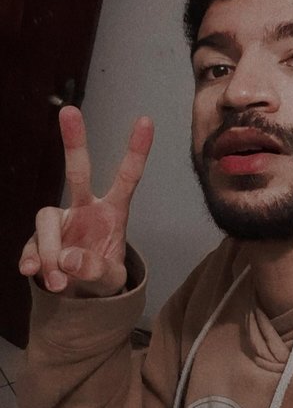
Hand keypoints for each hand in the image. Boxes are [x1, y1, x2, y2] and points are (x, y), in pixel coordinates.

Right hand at [19, 106, 153, 296]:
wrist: (78, 297)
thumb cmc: (101, 278)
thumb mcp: (110, 280)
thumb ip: (96, 270)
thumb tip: (68, 259)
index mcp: (112, 212)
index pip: (128, 178)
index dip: (137, 150)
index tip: (146, 120)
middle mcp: (84, 208)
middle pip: (77, 170)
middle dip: (74, 141)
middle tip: (69, 110)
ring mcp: (60, 222)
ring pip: (46, 218)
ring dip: (49, 250)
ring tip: (59, 281)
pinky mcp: (38, 239)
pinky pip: (31, 244)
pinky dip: (32, 259)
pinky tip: (32, 272)